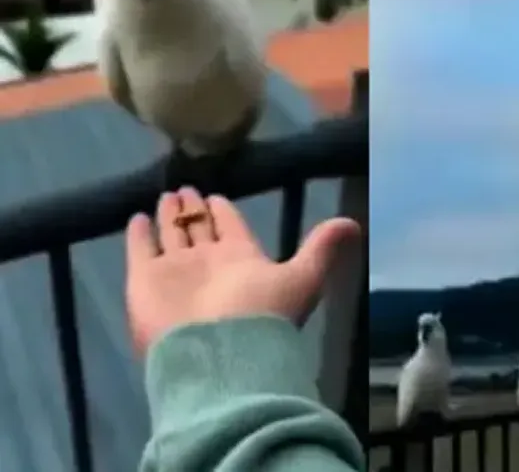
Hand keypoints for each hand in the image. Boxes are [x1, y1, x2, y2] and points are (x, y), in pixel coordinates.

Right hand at [125, 187, 361, 355]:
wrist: (218, 356)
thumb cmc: (262, 315)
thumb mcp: (303, 276)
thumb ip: (322, 248)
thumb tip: (353, 224)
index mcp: (243, 261)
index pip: (232, 228)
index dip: (224, 212)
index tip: (217, 196)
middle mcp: (209, 265)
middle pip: (199, 230)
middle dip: (194, 211)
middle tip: (188, 188)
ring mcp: (176, 272)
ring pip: (172, 236)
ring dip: (170, 216)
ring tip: (168, 195)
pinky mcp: (145, 281)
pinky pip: (140, 251)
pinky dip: (139, 235)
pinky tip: (137, 217)